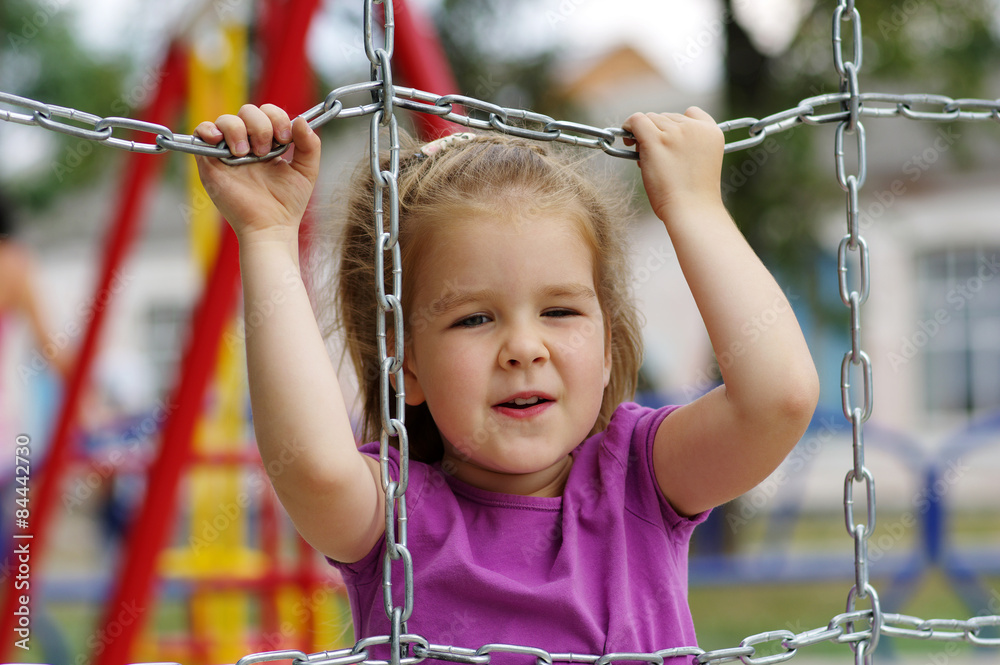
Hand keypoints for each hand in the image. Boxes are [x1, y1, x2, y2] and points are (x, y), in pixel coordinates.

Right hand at [194, 104, 320, 244]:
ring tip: (245, 155)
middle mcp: (247, 144)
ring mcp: (227, 151)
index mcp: (268, 143)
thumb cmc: (287, 204)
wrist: (270, 226)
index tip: (284, 138)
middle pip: (248, 111)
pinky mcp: (209, 162)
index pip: (268, 113)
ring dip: (239, 131)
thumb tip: (301, 119)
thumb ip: (310, 145)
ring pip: (226, 119)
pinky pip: (200, 132)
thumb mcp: (306, 171)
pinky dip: (208, 130)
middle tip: (265, 152)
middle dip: (260, 126)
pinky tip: (220, 141)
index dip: (277, 118)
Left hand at [622, 107, 723, 221]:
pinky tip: (628, 141)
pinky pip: (636, 121)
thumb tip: (658, 135)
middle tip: (656, 157)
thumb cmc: (694, 197)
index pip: (691, 112)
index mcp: (712, 131)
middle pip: (666, 117)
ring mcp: (675, 132)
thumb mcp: (700, 162)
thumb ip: (688, 146)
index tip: (669, 140)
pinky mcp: (656, 140)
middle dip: (658, 133)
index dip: (676, 124)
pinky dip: (628, 125)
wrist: (692, 210)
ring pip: (650, 119)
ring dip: (644, 135)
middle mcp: (694, 127)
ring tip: (647, 160)